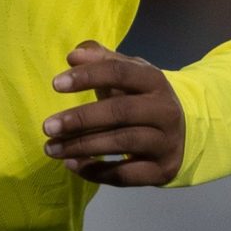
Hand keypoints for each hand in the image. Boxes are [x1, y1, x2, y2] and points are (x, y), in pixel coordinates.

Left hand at [42, 40, 184, 186]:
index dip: (88, 76)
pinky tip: (72, 165)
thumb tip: (74, 55)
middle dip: (81, 119)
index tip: (56, 84)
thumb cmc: (142, 99)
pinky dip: (96, 171)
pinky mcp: (162, 170)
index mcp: (155, 81)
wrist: (182, 134)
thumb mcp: (129, 74)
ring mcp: (166, 142)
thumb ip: (102, 61)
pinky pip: (126, 174)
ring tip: (51, 149)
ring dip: (82, 147)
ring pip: (123, 143)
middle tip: (48, 127)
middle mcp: (165, 110)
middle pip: (121, 112)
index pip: (121, 73)